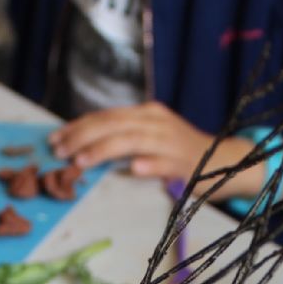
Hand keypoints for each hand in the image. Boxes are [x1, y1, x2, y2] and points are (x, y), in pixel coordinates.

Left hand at [46, 102, 258, 195]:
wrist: (227, 160)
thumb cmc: (182, 154)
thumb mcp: (151, 139)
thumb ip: (123, 139)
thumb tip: (83, 146)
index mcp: (146, 114)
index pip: (106, 116)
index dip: (78, 126)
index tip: (55, 139)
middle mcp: (157, 122)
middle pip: (113, 124)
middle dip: (82, 136)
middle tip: (60, 152)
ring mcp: (172, 141)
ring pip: (133, 140)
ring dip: (104, 150)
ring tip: (81, 161)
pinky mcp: (187, 163)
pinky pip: (166, 162)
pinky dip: (149, 165)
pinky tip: (133, 169)